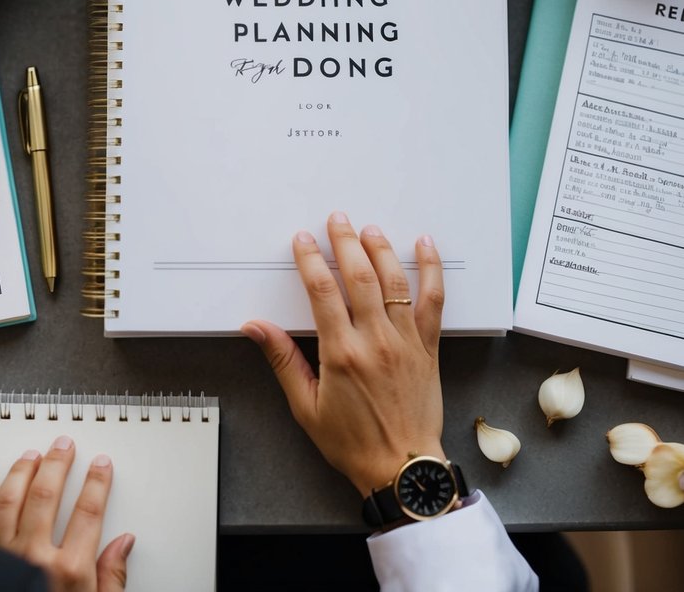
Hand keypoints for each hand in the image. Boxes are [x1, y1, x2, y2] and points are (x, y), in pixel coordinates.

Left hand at [0, 436, 133, 591]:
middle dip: (58, 463)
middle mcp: (33, 561)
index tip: (101, 466)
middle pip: (46, 494)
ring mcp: (1, 560)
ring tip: (33, 455)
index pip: (88, 510)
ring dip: (22, 470)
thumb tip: (123, 545)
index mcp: (68, 572)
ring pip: (8, 500)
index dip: (96, 481)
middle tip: (64, 446)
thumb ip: (112, 579)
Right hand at [242, 212, 445, 495]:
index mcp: (341, 353)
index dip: (311, 259)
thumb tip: (255, 327)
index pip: (322, 291)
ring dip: (381, 249)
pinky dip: (431, 270)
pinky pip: (432, 301)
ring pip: (394, 282)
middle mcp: (375, 340)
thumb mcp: (306, 406)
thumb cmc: (352, 442)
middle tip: (337, 220)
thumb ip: (283, 359)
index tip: (303, 240)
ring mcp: (405, 341)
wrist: (401, 468)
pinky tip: (424, 246)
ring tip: (369, 229)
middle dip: (345, 242)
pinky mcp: (428, 347)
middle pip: (359, 276)